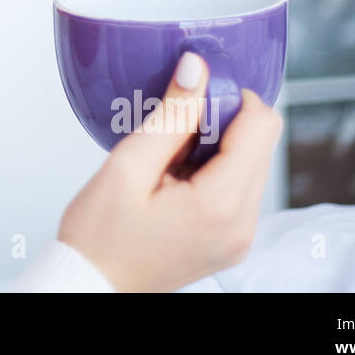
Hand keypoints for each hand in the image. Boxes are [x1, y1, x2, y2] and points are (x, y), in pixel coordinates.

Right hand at [57, 52, 283, 291]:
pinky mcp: (231, 238)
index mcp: (221, 206)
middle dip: (222, 121)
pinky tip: (174, 176)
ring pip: (251, 161)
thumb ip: (171, 114)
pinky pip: (238, 186)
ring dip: (216, 145)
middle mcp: (242, 225)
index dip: (231, 96)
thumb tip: (197, 68)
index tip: (192, 97)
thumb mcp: (128, 165)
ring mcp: (240, 236)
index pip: (262, 125)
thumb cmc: (99, 236)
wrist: (92, 285)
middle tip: (172, 128)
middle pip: (261, 141)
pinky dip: (213, 169)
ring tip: (168, 158)